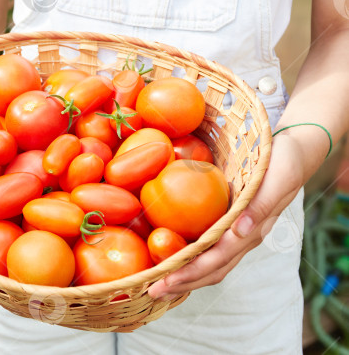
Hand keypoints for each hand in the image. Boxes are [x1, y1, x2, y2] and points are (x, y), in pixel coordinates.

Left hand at [148, 133, 305, 298]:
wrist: (296, 154)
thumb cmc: (284, 163)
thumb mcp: (276, 179)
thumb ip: (260, 207)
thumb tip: (239, 231)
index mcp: (251, 231)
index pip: (216, 259)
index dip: (190, 273)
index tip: (165, 282)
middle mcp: (243, 237)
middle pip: (211, 270)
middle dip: (182, 283)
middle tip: (151, 292)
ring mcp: (238, 234)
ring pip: (210, 265)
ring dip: (185, 278)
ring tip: (158, 286)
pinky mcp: (231, 225)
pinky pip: (209, 249)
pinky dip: (190, 260)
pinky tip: (172, 261)